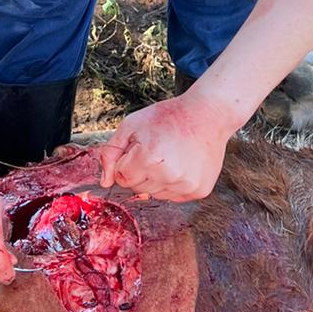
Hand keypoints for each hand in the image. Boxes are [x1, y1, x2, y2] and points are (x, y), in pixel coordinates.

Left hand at [100, 88, 235, 202]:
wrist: (207, 115)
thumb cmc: (167, 117)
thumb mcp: (131, 126)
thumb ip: (111, 153)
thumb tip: (105, 183)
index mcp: (148, 157)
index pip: (122, 178)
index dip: (128, 162)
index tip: (141, 147)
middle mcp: (169, 175)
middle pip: (138, 189)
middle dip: (141, 172)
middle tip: (157, 150)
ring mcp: (186, 185)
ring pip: (155, 195)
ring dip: (157, 179)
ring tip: (171, 157)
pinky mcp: (199, 190)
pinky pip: (174, 197)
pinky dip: (174, 184)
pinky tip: (183, 164)